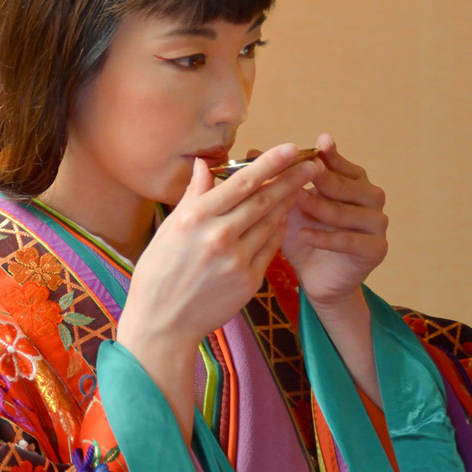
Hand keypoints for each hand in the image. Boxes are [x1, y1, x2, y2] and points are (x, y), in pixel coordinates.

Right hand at [121, 142, 325, 351]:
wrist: (163, 322)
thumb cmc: (158, 272)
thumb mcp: (168, 229)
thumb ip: (193, 196)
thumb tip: (204, 166)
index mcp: (194, 218)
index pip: (241, 183)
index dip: (269, 164)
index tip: (290, 149)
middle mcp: (218, 236)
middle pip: (263, 200)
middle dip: (291, 179)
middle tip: (312, 164)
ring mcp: (236, 259)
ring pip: (270, 222)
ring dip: (289, 202)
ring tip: (303, 186)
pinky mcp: (249, 280)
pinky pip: (270, 248)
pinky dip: (278, 229)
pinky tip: (285, 217)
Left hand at [281, 134, 388, 311]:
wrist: (316, 276)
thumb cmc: (301, 232)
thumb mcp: (286, 203)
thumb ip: (276, 177)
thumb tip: (251, 151)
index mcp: (353, 181)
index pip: (342, 164)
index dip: (331, 154)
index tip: (320, 142)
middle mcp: (370, 198)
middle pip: (345, 185)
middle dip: (321, 179)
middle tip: (301, 173)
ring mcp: (377, 223)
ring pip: (346, 211)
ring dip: (319, 207)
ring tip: (295, 202)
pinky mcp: (376, 249)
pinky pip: (350, 240)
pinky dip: (325, 237)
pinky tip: (303, 234)